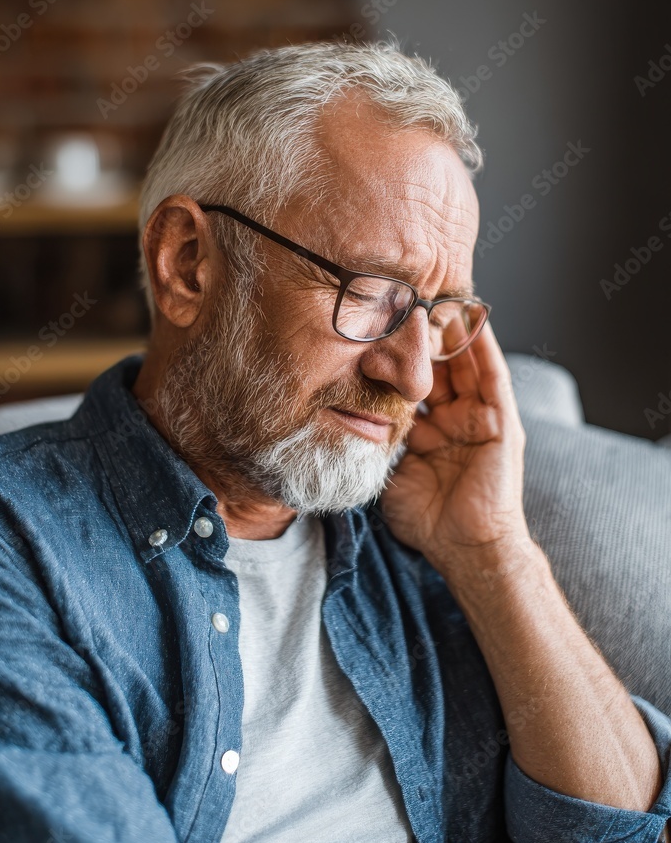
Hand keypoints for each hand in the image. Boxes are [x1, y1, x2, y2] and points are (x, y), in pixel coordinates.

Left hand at [379, 320, 532, 583]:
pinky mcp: (501, 419)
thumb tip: (342, 424)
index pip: (410, 382)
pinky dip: (483, 346)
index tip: (373, 326)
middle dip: (421, 334)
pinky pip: (492, 375)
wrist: (464, 548)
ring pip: (463, 362)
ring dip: (450, 330)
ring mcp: (479, 416)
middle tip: (402, 297)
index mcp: (428, 429)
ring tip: (433, 294)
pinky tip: (471, 317)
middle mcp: (454, 416)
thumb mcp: (391, 472)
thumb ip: (376, 444)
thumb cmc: (427, 519)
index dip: (394, 356)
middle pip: (436, 365)